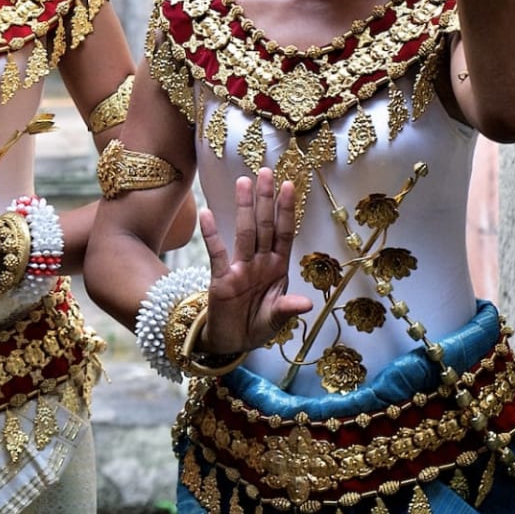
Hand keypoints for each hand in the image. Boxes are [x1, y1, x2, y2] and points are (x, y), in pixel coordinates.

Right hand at [197, 169, 313, 354]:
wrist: (231, 342)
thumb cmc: (257, 326)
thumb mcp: (276, 320)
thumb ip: (288, 309)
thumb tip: (306, 303)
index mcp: (278, 269)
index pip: (284, 234)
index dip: (287, 210)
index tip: (289, 185)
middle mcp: (260, 263)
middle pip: (265, 225)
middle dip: (266, 199)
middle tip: (265, 171)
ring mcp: (240, 268)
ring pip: (244, 232)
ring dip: (244, 207)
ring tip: (243, 182)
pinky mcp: (221, 279)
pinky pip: (217, 253)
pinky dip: (212, 234)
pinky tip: (207, 214)